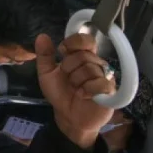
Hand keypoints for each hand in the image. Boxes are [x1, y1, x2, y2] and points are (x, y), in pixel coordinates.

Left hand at [37, 33, 114, 148]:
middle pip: (84, 55)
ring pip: (90, 69)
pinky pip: (101, 83)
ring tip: (75, 89)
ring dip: (77, 80)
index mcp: (81, 56)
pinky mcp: (110, 91)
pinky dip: (87, 90)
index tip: (62, 51)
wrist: (68, 116)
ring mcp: (104, 77)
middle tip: (68, 79)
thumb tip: (42, 36)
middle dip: (69, 67)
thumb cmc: (60, 93)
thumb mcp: (46, 74)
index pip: (85, 40)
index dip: (73, 42)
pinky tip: (83, 95)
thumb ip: (44, 55)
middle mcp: (95, 64)